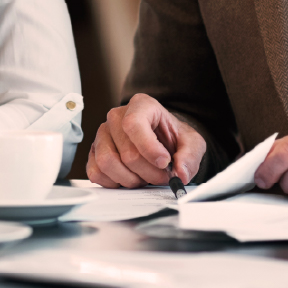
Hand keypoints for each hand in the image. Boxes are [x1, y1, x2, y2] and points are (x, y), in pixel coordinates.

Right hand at [86, 93, 205, 187]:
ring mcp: (103, 134)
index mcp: (141, 105)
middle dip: (148, 172)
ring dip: (130, 179)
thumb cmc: (172, 138)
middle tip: (162, 176)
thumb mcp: (192, 142)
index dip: (149, 148)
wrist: (162, 141)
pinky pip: (96, 172)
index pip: (134, 124)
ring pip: (107, 163)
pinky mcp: (95, 152)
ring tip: (144, 177)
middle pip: (126, 152)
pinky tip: (128, 178)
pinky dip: (114, 182)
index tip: (164, 162)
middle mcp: (117, 117)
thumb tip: (181, 173)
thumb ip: (190, 156)